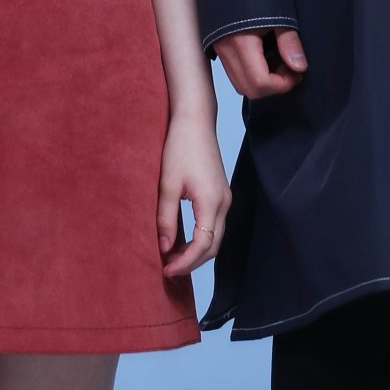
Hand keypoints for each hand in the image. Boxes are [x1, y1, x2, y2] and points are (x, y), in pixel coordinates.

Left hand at [157, 110, 231, 276]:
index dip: (184, 262)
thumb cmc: (180, 147)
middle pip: (213, 246)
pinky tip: (182, 239)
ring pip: (215, 237)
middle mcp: (224, 202)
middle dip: (191, 262)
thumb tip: (165, 249)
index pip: (203, 245)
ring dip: (196, 251)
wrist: (195, 120)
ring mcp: (225, 198)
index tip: (165, 270)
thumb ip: (166, 219)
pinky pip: (214, 225)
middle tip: (167, 269)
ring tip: (172, 257)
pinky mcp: (220, 193)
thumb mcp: (167, 185)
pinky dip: (200, 238)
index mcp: (211, 202)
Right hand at [213, 27, 308, 99]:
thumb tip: (299, 66)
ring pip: (239, 82)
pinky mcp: (218, 42)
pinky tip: (265, 54)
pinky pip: (233, 69)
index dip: (282, 85)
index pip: (259, 83)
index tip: (297, 73)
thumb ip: (288, 41)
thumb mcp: (279, 11)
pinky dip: (251, 71)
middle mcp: (225, 48)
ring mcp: (218, 46)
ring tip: (279, 60)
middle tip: (290, 69)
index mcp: (240, 41)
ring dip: (261, 80)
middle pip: (248, 89)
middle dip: (272, 86)